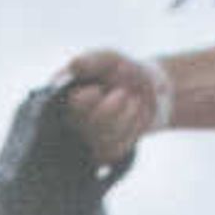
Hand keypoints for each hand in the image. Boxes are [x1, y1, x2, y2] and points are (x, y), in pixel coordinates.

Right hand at [59, 48, 173, 162]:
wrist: (149, 91)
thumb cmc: (123, 73)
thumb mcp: (110, 60)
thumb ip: (93, 60)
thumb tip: (73, 65)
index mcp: (64, 97)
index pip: (71, 106)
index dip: (86, 100)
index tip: (97, 90)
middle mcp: (70, 121)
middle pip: (89, 125)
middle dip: (112, 107)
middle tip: (122, 93)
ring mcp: (85, 140)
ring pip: (104, 139)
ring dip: (126, 117)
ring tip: (131, 102)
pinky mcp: (101, 154)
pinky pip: (115, 150)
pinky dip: (131, 130)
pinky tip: (133, 118)